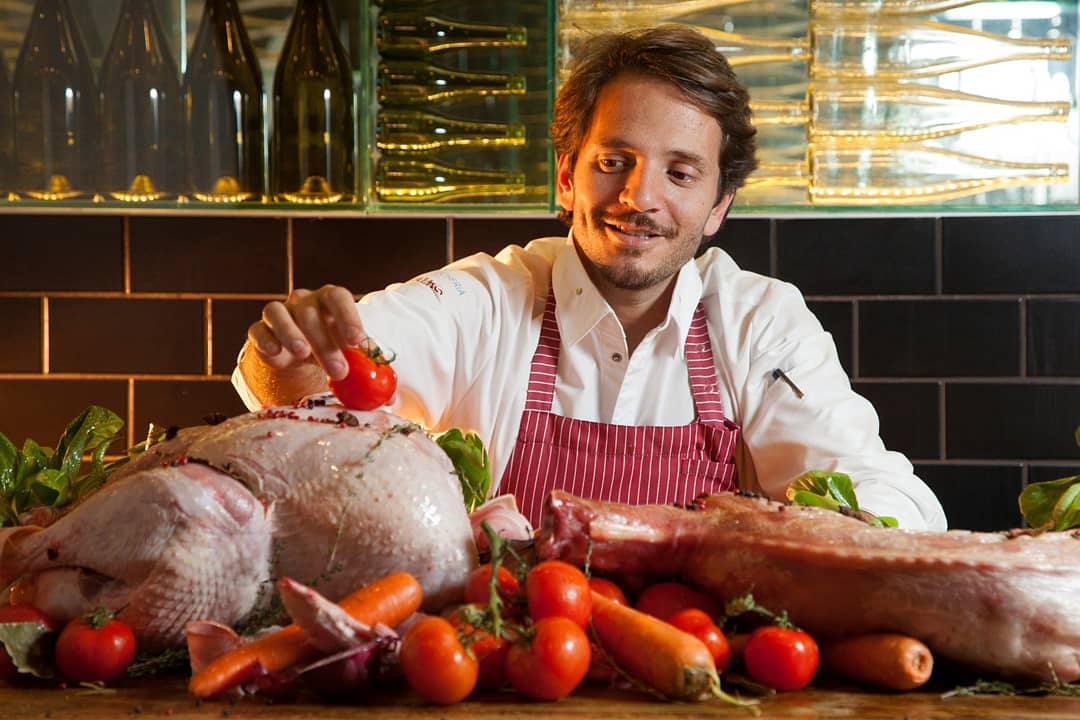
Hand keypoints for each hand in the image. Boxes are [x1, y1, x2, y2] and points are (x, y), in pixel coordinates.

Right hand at [248, 284, 363, 381]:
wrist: (297, 357)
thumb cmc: (331, 348)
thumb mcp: (348, 354)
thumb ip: (364, 366)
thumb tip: (387, 392)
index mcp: (329, 300)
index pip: (338, 297)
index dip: (348, 316)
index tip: (357, 341)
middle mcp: (303, 302)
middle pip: (310, 314)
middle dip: (326, 344)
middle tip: (339, 371)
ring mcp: (280, 313)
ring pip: (280, 314)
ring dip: (292, 334)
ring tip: (303, 353)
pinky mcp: (260, 330)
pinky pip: (258, 330)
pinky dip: (266, 339)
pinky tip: (275, 352)